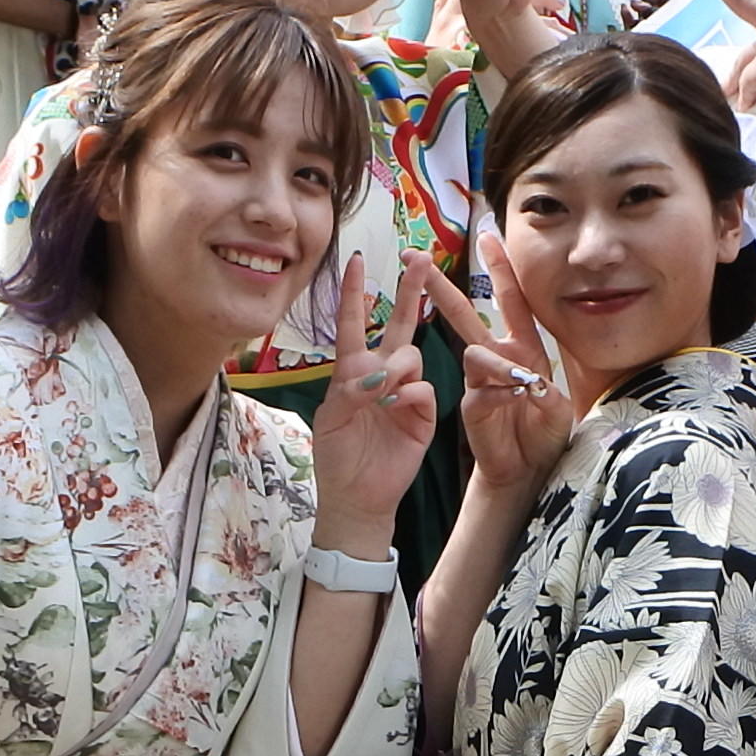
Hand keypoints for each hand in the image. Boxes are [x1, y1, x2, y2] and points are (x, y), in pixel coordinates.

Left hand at [308, 238, 437, 548]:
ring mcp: (405, 392)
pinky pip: (424, 387)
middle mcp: (381, 374)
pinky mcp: (424, 413)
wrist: (357, 496)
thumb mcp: (331, 418)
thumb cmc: (336, 456)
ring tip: (383, 394)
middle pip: (397, 325)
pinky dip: (409, 393)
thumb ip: (351, 390)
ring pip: (411, 355)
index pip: (351, 324)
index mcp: (352, 371)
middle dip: (409, 291)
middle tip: (421, 260)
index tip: (355, 260)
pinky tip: (395, 407)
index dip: (352, 293)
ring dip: (397, 367)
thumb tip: (380, 376)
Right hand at [417, 255, 570, 520]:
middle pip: (465, 315)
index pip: (512, 301)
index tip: (487, 237)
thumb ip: (540, 390)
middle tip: (416, 261)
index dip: (500, 269)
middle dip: (442, 288)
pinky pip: (481, 391)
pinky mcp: (473, 406)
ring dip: (497, 365)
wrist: (530, 469)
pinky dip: (500, 394)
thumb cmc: (544, 433)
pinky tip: (517, 402)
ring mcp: (482, 381)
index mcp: (522, 349)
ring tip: (523, 386)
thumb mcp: (555, 406)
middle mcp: (497, 358)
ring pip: (476, 354)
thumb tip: (521, 380)